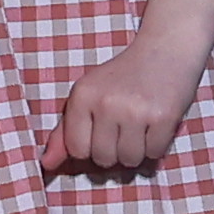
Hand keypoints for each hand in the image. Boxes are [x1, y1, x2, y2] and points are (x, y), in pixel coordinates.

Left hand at [49, 37, 204, 178]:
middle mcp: (106, 103)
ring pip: (129, 160)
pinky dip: (156, 146)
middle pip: (103, 158)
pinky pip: (154, 154)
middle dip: (115, 151)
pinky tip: (155, 124)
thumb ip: (64, 131)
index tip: (101, 131)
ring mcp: (135, 110)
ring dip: (137, 151)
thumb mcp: (88, 95)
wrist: (166, 49)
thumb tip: (46, 164)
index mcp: (82, 96)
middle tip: (124, 126)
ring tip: (140, 126)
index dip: (90, 147)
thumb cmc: (123, 77)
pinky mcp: (163, 117)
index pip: (76, 150)